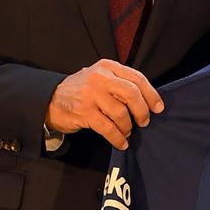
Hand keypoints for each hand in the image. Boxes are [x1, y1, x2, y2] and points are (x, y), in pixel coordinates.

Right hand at [45, 59, 163, 149]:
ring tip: (127, 131)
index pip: (136, 78)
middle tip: (144, 122)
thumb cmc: (81, 90)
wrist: (50, 99)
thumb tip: (146, 100)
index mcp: (107, 66)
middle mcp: (99, 78)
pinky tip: (121, 142)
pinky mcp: (84, 112)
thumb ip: (119, 83)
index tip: (158, 107)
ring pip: (121, 113)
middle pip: (131, 94)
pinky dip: (118, 138)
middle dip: (142, 111)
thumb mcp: (99, 77)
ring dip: (128, 126)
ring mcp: (91, 95)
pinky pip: (108, 128)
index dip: (151, 94)